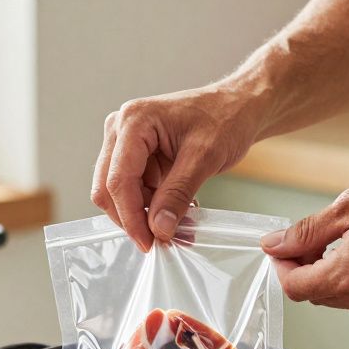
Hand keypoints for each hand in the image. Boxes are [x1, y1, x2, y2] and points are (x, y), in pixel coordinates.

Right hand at [92, 84, 264, 250]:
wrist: (239, 106)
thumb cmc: (225, 117)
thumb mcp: (204, 157)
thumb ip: (177, 194)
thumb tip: (158, 229)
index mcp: (133, 121)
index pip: (118, 180)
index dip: (131, 217)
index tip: (148, 242)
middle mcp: (121, 129)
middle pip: (109, 188)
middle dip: (132, 217)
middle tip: (159, 240)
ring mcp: (126, 142)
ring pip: (119, 193)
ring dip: (143, 214)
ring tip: (175, 225)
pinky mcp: (136, 155)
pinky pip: (134, 190)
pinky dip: (151, 206)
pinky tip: (173, 211)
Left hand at [260, 170, 348, 319]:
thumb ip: (308, 231)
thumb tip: (274, 244)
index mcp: (348, 276)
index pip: (294, 287)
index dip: (282, 265)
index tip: (284, 245)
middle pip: (316, 294)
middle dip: (308, 267)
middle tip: (319, 234)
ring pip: (341, 296)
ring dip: (335, 272)